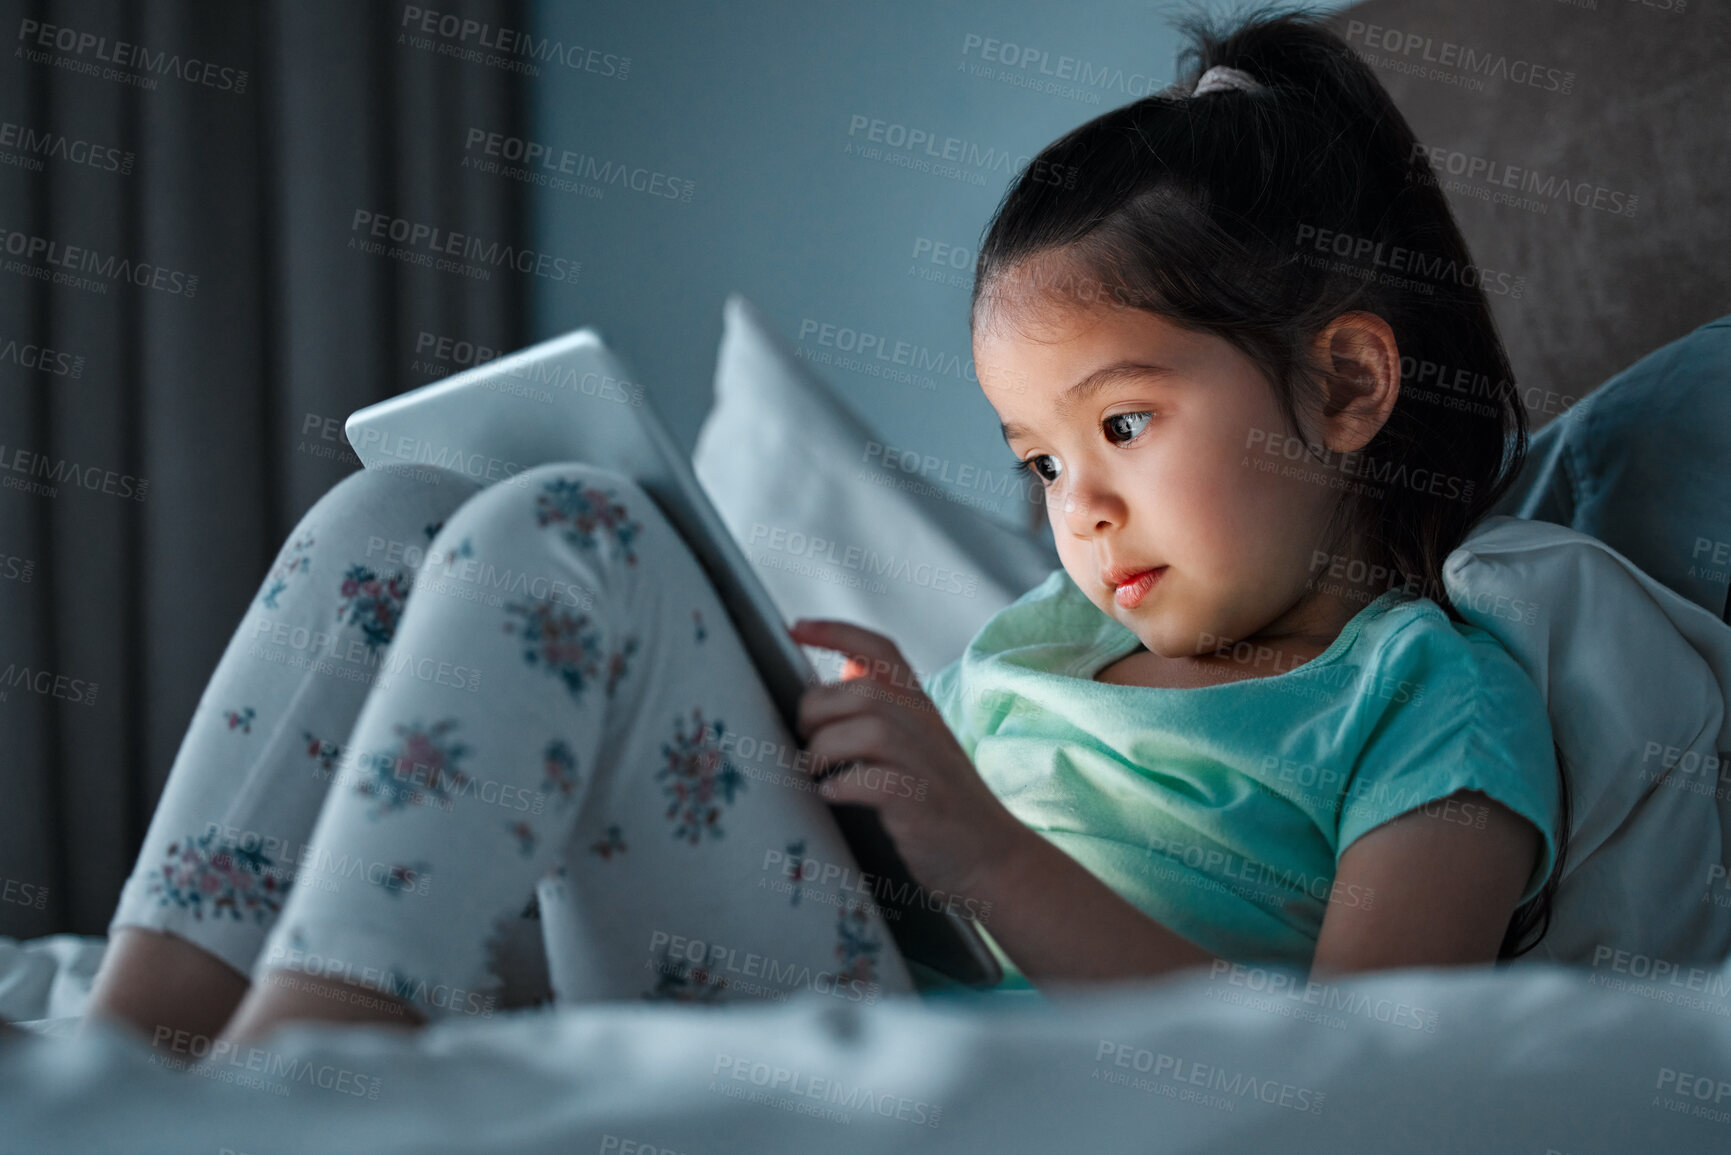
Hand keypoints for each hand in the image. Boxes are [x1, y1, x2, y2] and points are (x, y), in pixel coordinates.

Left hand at [788, 618, 1023, 901]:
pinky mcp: (923, 804)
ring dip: (826, 748)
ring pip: (870, 728)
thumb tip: (842, 671)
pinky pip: (877, 781)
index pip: (881, 649)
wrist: (994, 857)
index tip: (794, 628)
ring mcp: (927, 765)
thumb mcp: (918, 742)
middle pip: (863, 689)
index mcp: (920, 706)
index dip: (835, 631)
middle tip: (803, 738)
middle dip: (817, 709)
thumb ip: (885, 708)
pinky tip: (833, 795)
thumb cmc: (943, 801)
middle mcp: (925, 726)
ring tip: (815, 770)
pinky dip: (845, 786)